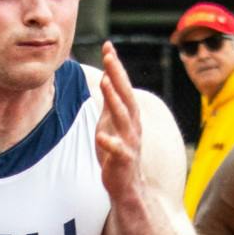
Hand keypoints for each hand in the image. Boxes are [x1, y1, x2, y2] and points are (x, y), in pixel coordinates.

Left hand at [92, 41, 143, 204]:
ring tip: (106, 83)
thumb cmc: (117, 154)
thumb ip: (109, 103)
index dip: (116, 67)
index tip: (107, 46)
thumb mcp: (111, 123)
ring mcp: (129, 143)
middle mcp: (132, 126)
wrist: (127, 188)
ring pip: (124, 118)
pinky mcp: (123, 162)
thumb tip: (106, 77)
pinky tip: (100, 136)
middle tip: (109, 56)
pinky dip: (110, 143)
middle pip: (126, 96)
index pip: (123, 86)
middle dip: (118, 75)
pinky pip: (118, 151)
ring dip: (115, 100)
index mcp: (128, 116)